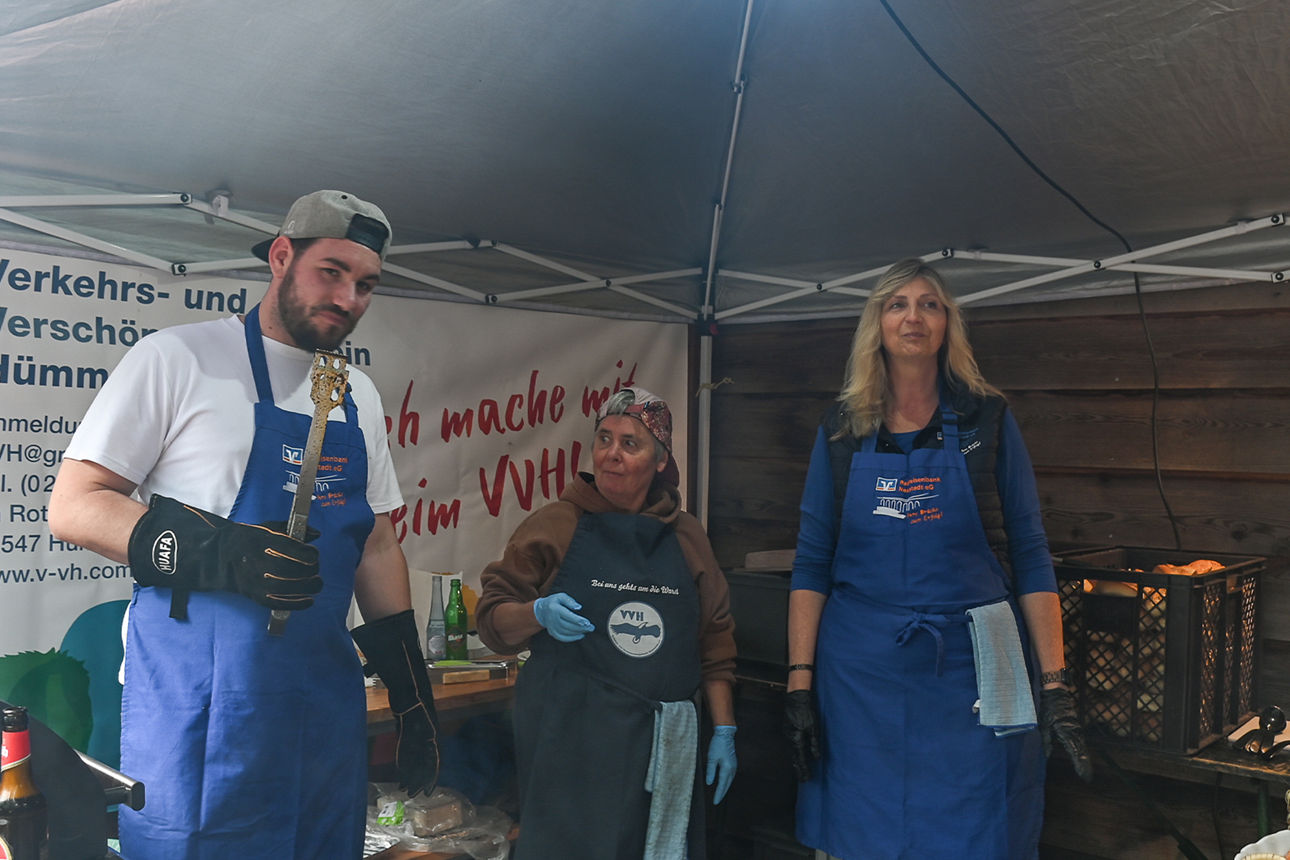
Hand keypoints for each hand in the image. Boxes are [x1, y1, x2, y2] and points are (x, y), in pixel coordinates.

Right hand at [127, 494, 321, 609]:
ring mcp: (256, 581)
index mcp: (263, 541)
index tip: (314, 555)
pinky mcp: (254, 596)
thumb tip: (317, 533)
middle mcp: (259, 562)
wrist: (216, 557)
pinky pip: (279, 603)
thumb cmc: (246, 540)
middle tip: (316, 569)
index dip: (309, 554)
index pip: (293, 550)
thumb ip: (292, 529)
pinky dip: (298, 603)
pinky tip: (310, 600)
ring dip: (309, 587)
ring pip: (289, 587)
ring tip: (317, 583)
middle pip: (294, 569)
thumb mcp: (267, 527)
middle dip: (311, 570)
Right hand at [351, 610, 440, 796]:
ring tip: (416, 790)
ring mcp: (419, 716)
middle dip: (424, 770)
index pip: (422, 737)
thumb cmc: (393, 657)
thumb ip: (382, 673)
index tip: (423, 771)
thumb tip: (372, 667)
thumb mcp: (389, 672)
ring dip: (418, 772)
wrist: (399, 651)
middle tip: (423, 790)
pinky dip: (409, 761)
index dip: (424, 755)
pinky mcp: (411, 716)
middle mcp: (423, 715)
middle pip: (425, 749)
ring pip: (420, 751)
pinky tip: (409, 774)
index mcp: (418, 707)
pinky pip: (411, 744)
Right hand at [533, 592, 594, 641]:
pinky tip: (580, 636)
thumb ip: (570, 601)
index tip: (588, 622)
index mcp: (555, 609)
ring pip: (567, 632)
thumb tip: (578, 607)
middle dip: (581, 628)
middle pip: (569, 625)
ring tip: (587, 630)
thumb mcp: (561, 596)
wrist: (541, 610)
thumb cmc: (554, 602)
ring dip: (578, 632)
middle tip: (591, 628)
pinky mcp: (552, 632)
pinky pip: (562, 638)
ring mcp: (552, 627)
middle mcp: (552, 619)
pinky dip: (572, 638)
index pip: (569, 616)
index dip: (579, 620)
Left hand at [705, 725, 736, 804]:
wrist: (725, 735)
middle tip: (716, 802)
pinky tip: (723, 784)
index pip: (722, 785)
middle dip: (722, 793)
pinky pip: (730, 776)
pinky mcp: (733, 763)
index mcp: (727, 768)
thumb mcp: (711, 758)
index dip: (718, 794)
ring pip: (729, 781)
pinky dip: (726, 782)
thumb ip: (711, 771)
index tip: (715, 802)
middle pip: (727, 785)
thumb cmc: (717, 745)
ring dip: (725, 788)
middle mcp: (732, 769)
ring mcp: (734, 766)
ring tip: (719, 795)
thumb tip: (710, 783)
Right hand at [783, 689, 820, 781]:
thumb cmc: (806, 713)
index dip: (803, 770)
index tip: (805, 779)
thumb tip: (816, 757)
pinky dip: (795, 750)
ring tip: (801, 770)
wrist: (795, 700)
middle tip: (802, 779)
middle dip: (799, 769)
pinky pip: (791, 743)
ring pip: (792, 750)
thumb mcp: (813, 729)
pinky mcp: (787, 729)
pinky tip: (798, 753)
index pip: (800, 759)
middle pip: (794, 757)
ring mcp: (787, 734)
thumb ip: (814, 744)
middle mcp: (789, 739)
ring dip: (796, 760)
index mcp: (797, 739)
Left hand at [1040, 687, 1092, 781]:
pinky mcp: (1076, 729)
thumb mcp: (1043, 725)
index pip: (1075, 752)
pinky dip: (1083, 752)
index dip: (1080, 765)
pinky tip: (1082, 760)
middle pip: (1082, 753)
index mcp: (1066, 733)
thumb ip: (1046, 741)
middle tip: (1088, 778)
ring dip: (1085, 761)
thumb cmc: (1049, 709)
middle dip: (1085, 766)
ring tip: (1086, 773)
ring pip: (1083, 748)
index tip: (1083, 775)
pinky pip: (1081, 743)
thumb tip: (1047, 756)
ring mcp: (1077, 730)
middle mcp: (1075, 733)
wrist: (1057, 694)